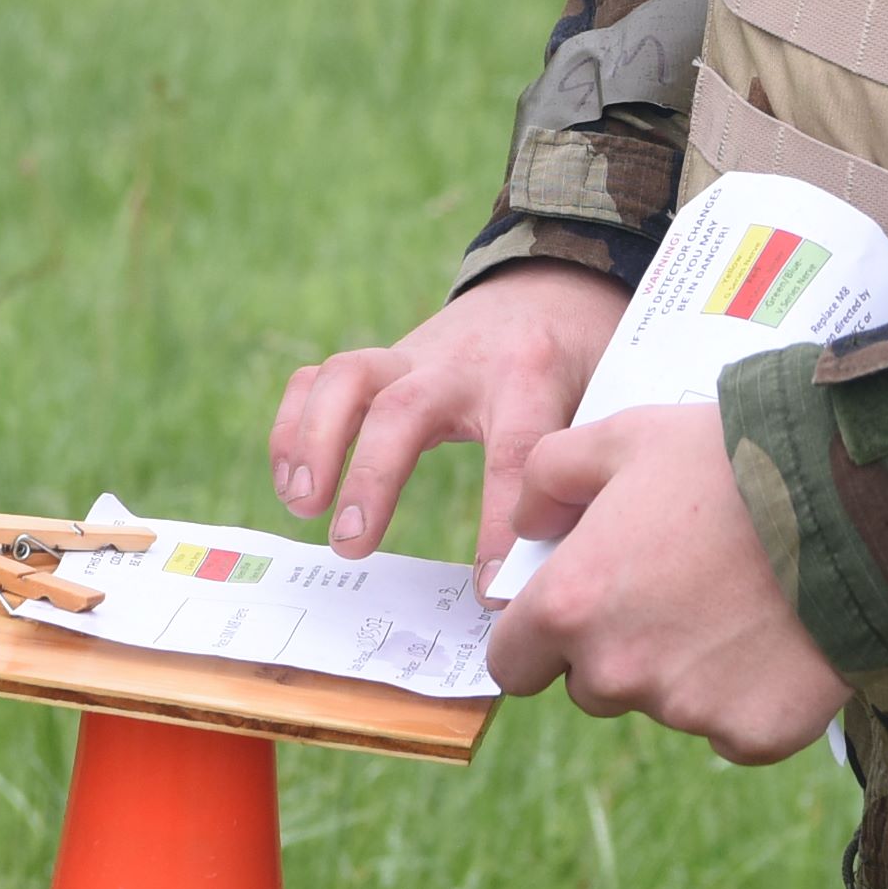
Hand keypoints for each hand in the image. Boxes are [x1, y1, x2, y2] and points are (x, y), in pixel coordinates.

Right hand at [267, 260, 625, 565]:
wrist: (554, 294)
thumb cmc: (582, 369)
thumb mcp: (598, 410)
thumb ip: (575, 476)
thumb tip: (558, 576)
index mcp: (533, 377)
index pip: (515, 453)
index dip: (499, 526)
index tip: (490, 594)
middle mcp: (465, 361)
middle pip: (407, 408)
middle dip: (374, 477)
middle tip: (351, 546)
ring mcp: (415, 356)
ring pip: (350, 378)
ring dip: (315, 442)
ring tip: (304, 507)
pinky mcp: (382, 362)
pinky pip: (321, 378)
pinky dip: (294, 425)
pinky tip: (289, 482)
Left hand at [480, 408, 848, 764]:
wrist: (849, 503)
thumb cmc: (728, 460)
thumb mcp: (623, 436)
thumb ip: (548, 476)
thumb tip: (525, 525)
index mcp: (572, 604)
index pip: (513, 662)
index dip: (539, 636)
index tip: (576, 610)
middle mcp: (618, 671)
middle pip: (591, 687)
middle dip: (618, 648)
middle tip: (675, 588)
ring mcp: (687, 711)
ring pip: (664, 704)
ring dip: (684, 669)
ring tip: (738, 600)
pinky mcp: (753, 734)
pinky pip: (733, 728)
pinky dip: (749, 695)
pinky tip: (778, 637)